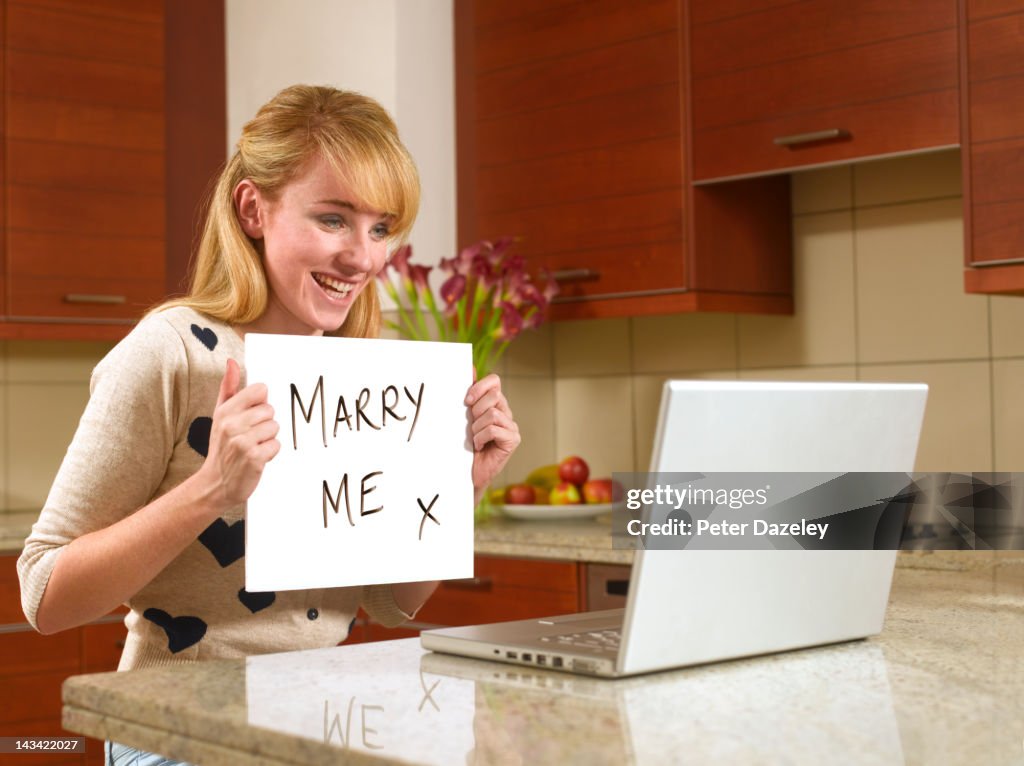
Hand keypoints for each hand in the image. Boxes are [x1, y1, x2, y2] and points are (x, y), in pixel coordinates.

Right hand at [197, 359, 280, 511]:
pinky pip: (276, 445)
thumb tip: (232, 362)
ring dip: (268, 439)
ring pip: (275, 427)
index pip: (260, 390)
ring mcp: (242, 441)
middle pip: (270, 410)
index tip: (252, 415)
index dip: (261, 402)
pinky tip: (257, 458)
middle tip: (251, 436)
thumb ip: (228, 388)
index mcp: (226, 410)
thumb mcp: (220, 415)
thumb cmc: (222, 446)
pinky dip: (270, 453)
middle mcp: (232, 424)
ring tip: (253, 447)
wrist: (216, 484)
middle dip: (265, 424)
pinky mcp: (254, 457)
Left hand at [466, 373, 519, 492]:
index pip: (494, 381)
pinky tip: (480, 446)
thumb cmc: (464, 445)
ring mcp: (511, 426)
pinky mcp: (513, 440)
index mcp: (494, 403)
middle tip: (471, 426)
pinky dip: (481, 438)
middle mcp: (506, 412)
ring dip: (477, 427)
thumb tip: (470, 368)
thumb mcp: (463, 416)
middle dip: (476, 411)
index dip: (479, 387)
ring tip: (474, 439)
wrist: (466, 473)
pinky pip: (494, 429)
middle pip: (493, 396)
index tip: (466, 400)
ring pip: (492, 413)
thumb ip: (469, 393)